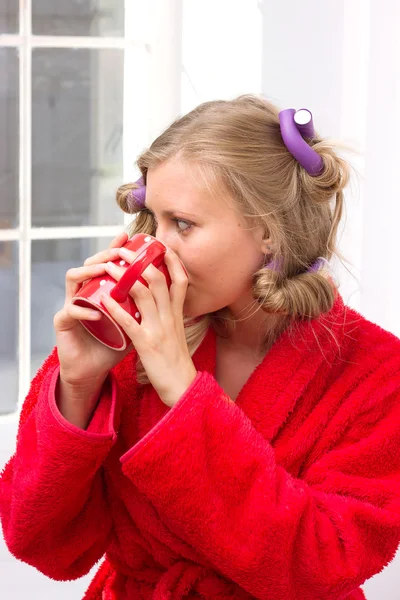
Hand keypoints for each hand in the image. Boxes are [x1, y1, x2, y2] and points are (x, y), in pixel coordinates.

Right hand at [53, 232, 133, 389]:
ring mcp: (71, 305)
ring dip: (90, 273)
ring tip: (105, 272)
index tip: (128, 236)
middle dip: (103, 255)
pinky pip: (70, 310)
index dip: (115, 248)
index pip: (107, 264)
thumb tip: (169, 291)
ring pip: (73, 278)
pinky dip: (84, 310)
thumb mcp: (134, 324)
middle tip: (116, 252)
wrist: (93, 371)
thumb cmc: (113, 346)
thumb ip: (145, 307)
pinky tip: (98, 312)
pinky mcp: (63, 323)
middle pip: (89, 264)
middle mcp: (85, 293)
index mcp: (101, 291)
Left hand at [101, 246, 196, 406]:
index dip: (172, 261)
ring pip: (143, 293)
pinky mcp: (146, 344)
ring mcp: (158, 329)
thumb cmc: (177, 363)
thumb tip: (163, 304)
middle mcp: (169, 316)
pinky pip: (129, 322)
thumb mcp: (177, 334)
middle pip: (158, 279)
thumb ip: (170, 317)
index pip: (180, 280)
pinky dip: (115, 309)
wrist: (183, 388)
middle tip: (123, 250)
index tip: (161, 246)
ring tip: (109, 266)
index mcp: (177, 314)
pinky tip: (103, 300)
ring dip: (124, 276)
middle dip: (140, 260)